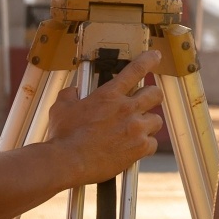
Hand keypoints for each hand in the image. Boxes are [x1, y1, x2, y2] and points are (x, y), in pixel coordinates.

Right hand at [40, 56, 161, 185]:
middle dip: (151, 95)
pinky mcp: (139, 148)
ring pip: (156, 120)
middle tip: (145, 101)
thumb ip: (71, 94)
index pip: (136, 70)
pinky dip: (145, 145)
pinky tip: (135, 147)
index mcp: (109, 95)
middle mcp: (127, 109)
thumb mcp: (61, 107)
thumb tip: (73, 91)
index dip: (148, 60)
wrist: (68, 161)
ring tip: (137, 128)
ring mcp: (135, 129)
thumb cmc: (64, 136)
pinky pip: (153, 143)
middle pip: (155, 93)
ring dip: (148, 123)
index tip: (155, 56)